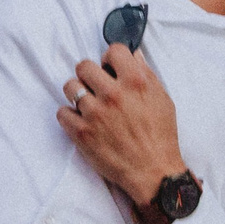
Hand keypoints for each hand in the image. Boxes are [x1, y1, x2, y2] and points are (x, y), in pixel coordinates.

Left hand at [58, 44, 187, 215]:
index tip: (110, 68)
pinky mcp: (82, 132)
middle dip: (90, 74)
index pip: (113, 50)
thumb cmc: (160, 137)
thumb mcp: (163, 100)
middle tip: (96, 86)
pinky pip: (62, 112)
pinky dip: (69, 116)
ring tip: (87, 104)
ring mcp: (95, 113)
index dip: (111, 58)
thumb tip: (133, 56)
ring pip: (70, 86)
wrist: (153, 173)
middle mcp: (114, 94)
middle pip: (84, 65)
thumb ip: (146, 75)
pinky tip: (81, 120)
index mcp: (136, 82)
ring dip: (77, 93)